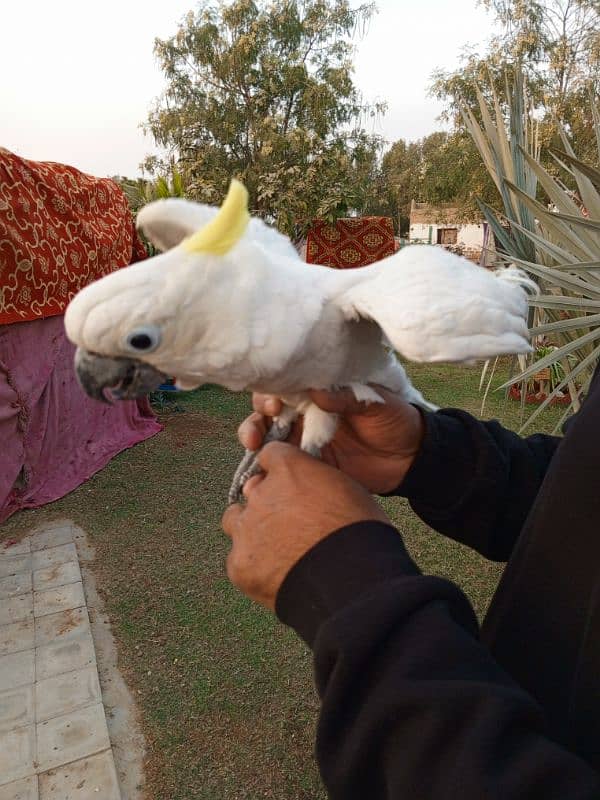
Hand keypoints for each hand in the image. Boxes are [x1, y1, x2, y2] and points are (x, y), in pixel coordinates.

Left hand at [222, 442, 389, 608]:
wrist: (353, 583)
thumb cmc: (360, 534)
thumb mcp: (348, 490)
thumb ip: (318, 482)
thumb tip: (311, 490)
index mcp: (290, 469)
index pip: (271, 454)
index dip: (282, 470)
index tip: (291, 483)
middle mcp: (262, 493)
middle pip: (252, 489)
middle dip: (267, 501)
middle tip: (290, 522)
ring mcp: (247, 530)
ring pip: (236, 521)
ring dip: (251, 529)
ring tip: (277, 548)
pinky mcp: (240, 564)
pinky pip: (238, 559)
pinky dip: (255, 565)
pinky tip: (278, 574)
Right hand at [238, 387, 424, 493]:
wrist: (410, 459)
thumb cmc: (395, 420)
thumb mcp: (375, 401)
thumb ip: (346, 396)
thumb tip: (316, 389)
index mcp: (320, 392)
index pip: (286, 385)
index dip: (272, 391)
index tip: (274, 402)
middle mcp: (307, 414)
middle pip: (268, 411)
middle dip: (257, 416)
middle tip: (260, 425)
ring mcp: (306, 440)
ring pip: (268, 436)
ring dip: (254, 436)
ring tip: (253, 444)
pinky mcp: (310, 465)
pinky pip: (282, 464)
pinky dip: (266, 466)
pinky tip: (259, 469)